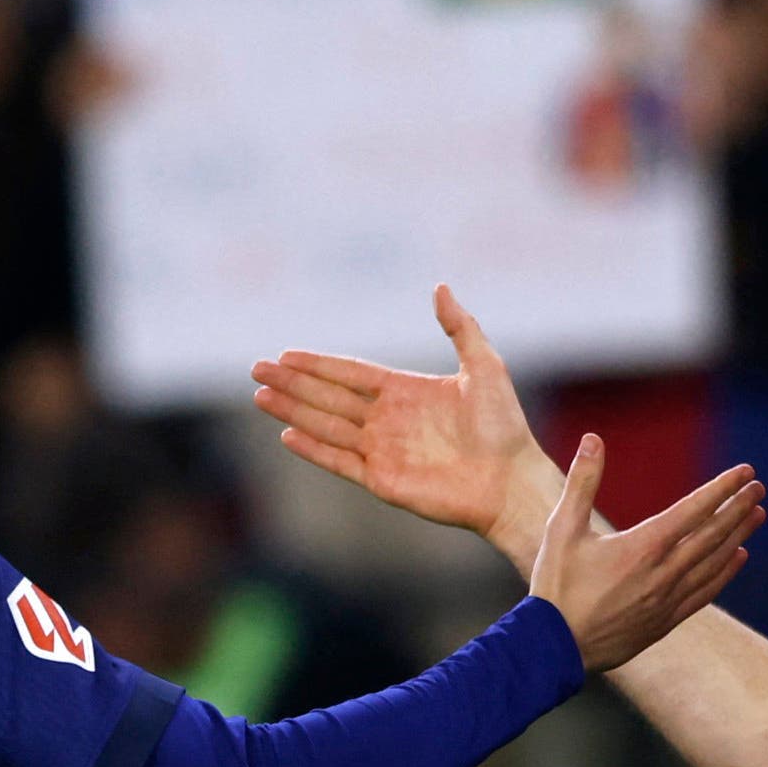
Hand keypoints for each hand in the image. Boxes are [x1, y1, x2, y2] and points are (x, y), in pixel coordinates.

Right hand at [251, 285, 560, 563]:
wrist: (511, 480)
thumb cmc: (504, 426)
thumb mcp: (485, 366)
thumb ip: (460, 327)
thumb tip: (439, 286)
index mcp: (406, 391)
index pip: (350, 374)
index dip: (318, 364)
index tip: (286, 353)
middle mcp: (388, 420)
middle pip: (329, 397)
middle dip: (292, 383)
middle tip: (256, 370)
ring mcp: (383, 451)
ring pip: (326, 426)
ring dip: (293, 410)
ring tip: (260, 396)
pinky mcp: (383, 480)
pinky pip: (340, 461)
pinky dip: (314, 449)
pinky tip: (287, 434)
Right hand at [530, 435, 761, 671]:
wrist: (554, 648)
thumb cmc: (556, 586)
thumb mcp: (561, 529)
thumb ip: (581, 482)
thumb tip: (593, 439)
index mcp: (642, 547)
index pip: (693, 510)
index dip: (721, 489)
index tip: (745, 473)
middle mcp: (663, 573)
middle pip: (712, 535)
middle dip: (738, 508)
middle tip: (759, 489)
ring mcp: (667, 600)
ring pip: (714, 563)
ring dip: (738, 536)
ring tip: (757, 516)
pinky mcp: (665, 622)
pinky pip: (705, 593)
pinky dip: (725, 573)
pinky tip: (738, 558)